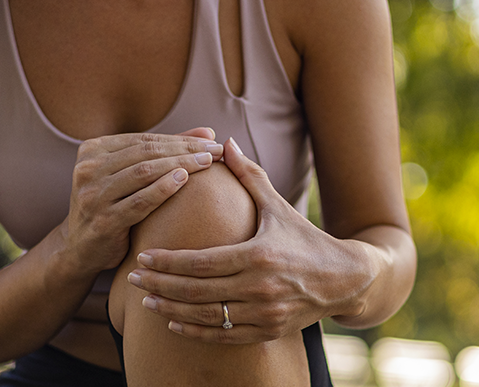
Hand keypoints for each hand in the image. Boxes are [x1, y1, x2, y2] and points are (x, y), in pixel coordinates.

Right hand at [62, 128, 225, 275]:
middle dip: (185, 149)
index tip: (211, 139)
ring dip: (180, 164)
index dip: (180, 138)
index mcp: (92, 150)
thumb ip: (163, 153)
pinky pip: (139, 201)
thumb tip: (208, 134)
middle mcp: (88, 168)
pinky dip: (163, 188)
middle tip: (216, 150)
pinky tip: (185, 180)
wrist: (80, 250)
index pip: (144, 139)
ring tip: (208, 162)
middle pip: (146, 152)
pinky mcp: (103, 221)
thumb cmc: (113, 208)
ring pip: (143, 172)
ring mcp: (93, 195)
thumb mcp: (129, 177)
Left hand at [128, 138, 374, 343]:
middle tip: (132, 279)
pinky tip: (173, 322)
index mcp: (258, 255)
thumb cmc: (306, 239)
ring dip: (170, 310)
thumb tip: (224, 143)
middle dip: (159, 286)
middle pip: (197, 291)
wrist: (346, 279)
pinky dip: (195, 331)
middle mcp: (260, 288)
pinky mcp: (268, 332)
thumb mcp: (279, 206)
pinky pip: (223, 336)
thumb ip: (249, 176)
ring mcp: (264, 314)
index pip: (201, 262)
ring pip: (206, 317)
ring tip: (145, 301)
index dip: (168, 262)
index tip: (143, 257)